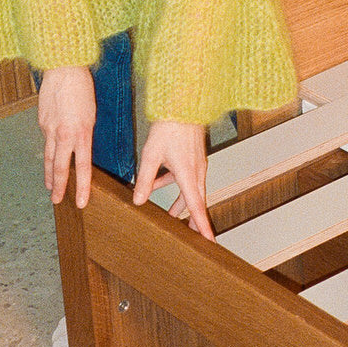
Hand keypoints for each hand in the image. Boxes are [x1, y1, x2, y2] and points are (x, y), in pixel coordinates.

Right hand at [37, 65, 94, 206]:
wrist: (63, 69)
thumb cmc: (82, 88)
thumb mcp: (92, 114)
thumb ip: (86, 134)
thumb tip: (81, 147)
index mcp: (81, 133)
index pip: (83, 168)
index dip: (82, 187)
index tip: (82, 201)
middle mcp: (63, 135)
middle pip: (60, 168)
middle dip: (59, 187)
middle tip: (57, 200)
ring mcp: (49, 129)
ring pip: (49, 158)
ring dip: (49, 174)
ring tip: (50, 186)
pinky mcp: (41, 122)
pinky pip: (46, 140)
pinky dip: (48, 149)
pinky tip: (49, 154)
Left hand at [133, 120, 213, 238]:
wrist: (182, 104)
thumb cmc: (169, 127)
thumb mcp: (151, 155)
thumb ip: (145, 180)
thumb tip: (139, 200)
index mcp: (188, 175)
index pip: (196, 207)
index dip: (202, 226)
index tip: (209, 241)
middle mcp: (197, 172)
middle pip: (196, 203)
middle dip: (193, 220)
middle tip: (192, 238)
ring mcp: (197, 164)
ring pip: (190, 190)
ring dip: (180, 203)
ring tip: (169, 215)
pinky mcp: (193, 157)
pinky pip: (185, 177)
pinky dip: (174, 184)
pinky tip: (156, 182)